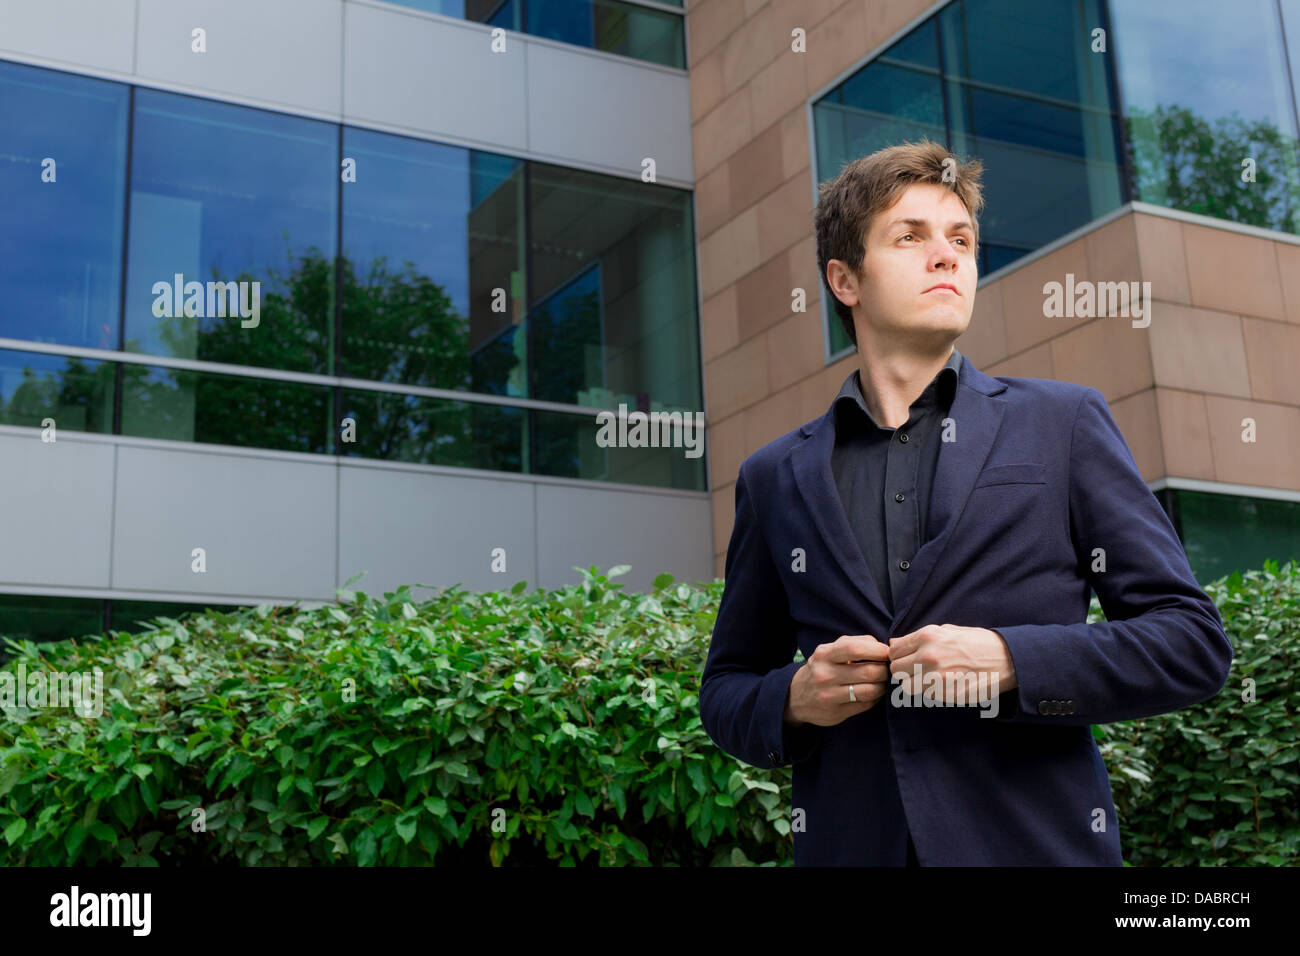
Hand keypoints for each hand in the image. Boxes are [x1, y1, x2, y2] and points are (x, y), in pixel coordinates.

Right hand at [784, 634, 891, 727]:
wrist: (796, 696)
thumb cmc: (822, 668)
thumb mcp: (831, 650)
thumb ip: (856, 643)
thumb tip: (885, 647)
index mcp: (824, 655)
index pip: (856, 649)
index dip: (878, 651)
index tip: (888, 653)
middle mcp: (825, 675)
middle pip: (869, 672)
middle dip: (885, 670)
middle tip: (889, 670)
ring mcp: (829, 696)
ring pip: (870, 691)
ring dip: (883, 686)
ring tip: (882, 682)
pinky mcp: (836, 713)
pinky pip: (866, 705)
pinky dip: (875, 698)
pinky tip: (873, 693)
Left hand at [887, 623, 1016, 703]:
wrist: (1007, 659)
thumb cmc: (977, 642)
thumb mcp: (947, 630)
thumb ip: (918, 638)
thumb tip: (894, 643)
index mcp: (928, 637)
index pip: (893, 651)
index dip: (898, 655)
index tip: (906, 658)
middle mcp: (929, 657)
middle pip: (896, 670)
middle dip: (903, 670)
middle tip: (916, 670)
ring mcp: (938, 678)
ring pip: (907, 687)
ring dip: (914, 684)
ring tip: (929, 678)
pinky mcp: (947, 695)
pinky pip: (926, 696)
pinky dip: (930, 692)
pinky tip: (944, 684)